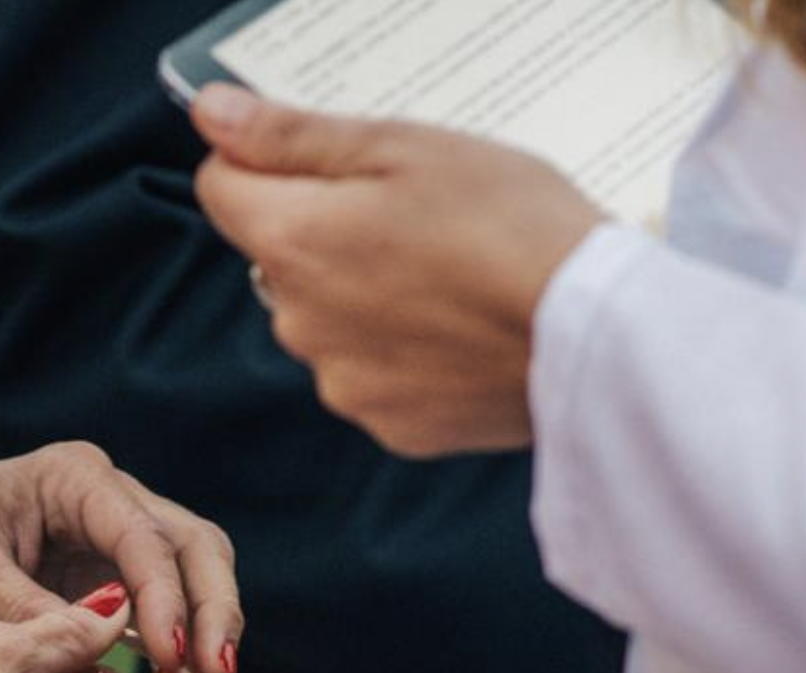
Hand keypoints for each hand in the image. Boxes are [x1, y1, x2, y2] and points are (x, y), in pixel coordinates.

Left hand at [0, 442, 242, 672]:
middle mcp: (106, 500)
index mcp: (74, 479)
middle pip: (193, 548)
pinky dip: (168, 650)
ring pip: (189, 577)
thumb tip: (109, 644)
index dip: (169, 598)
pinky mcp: (103, 579)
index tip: (173, 657)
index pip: (146, 537)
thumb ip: (33, 609)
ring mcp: (110, 538)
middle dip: (213, 611)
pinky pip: (156, 612)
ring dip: (201, 633)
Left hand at [189, 85, 602, 457]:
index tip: (329, 162)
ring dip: (362, 296)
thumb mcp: (406, 148)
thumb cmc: (513, 226)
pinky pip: (371, 374)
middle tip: (416, 218)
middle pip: (277, 258)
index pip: (221, 188)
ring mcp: (341, 383)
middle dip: (325, 232)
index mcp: (292, 242)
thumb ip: (293, 136)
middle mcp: (297, 323)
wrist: (594, 338)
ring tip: (448, 278)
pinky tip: (460, 331)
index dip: (266, 163)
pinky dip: (402, 352)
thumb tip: (210, 114)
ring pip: (324, 320)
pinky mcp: (388, 425)